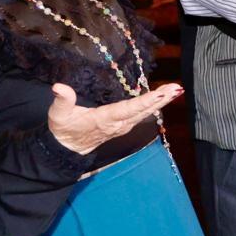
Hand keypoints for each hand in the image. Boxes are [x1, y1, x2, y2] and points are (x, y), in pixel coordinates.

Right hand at [47, 82, 180, 156]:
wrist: (68, 149)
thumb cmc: (64, 129)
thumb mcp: (58, 115)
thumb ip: (62, 100)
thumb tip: (59, 87)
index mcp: (104, 119)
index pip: (127, 109)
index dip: (145, 102)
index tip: (160, 94)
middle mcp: (118, 123)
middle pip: (143, 110)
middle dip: (160, 99)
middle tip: (176, 88)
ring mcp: (123, 126)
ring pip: (145, 112)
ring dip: (161, 101)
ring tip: (176, 90)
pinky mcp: (124, 125)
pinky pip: (142, 114)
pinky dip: (154, 105)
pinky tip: (164, 98)